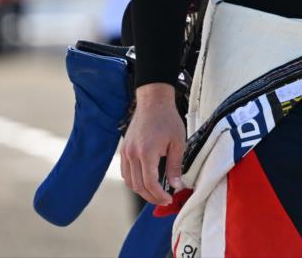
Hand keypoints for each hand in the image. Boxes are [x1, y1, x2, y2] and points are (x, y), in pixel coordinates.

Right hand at [120, 83, 184, 205]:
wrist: (153, 101)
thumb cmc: (167, 119)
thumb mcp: (177, 143)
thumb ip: (175, 166)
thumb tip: (176, 186)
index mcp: (147, 152)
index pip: (150, 183)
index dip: (159, 195)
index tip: (169, 199)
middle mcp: (132, 154)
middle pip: (138, 186)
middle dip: (152, 197)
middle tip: (164, 200)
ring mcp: (126, 152)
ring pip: (129, 181)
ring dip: (142, 191)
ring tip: (156, 193)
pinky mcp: (124, 150)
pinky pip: (126, 172)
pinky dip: (134, 181)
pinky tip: (145, 181)